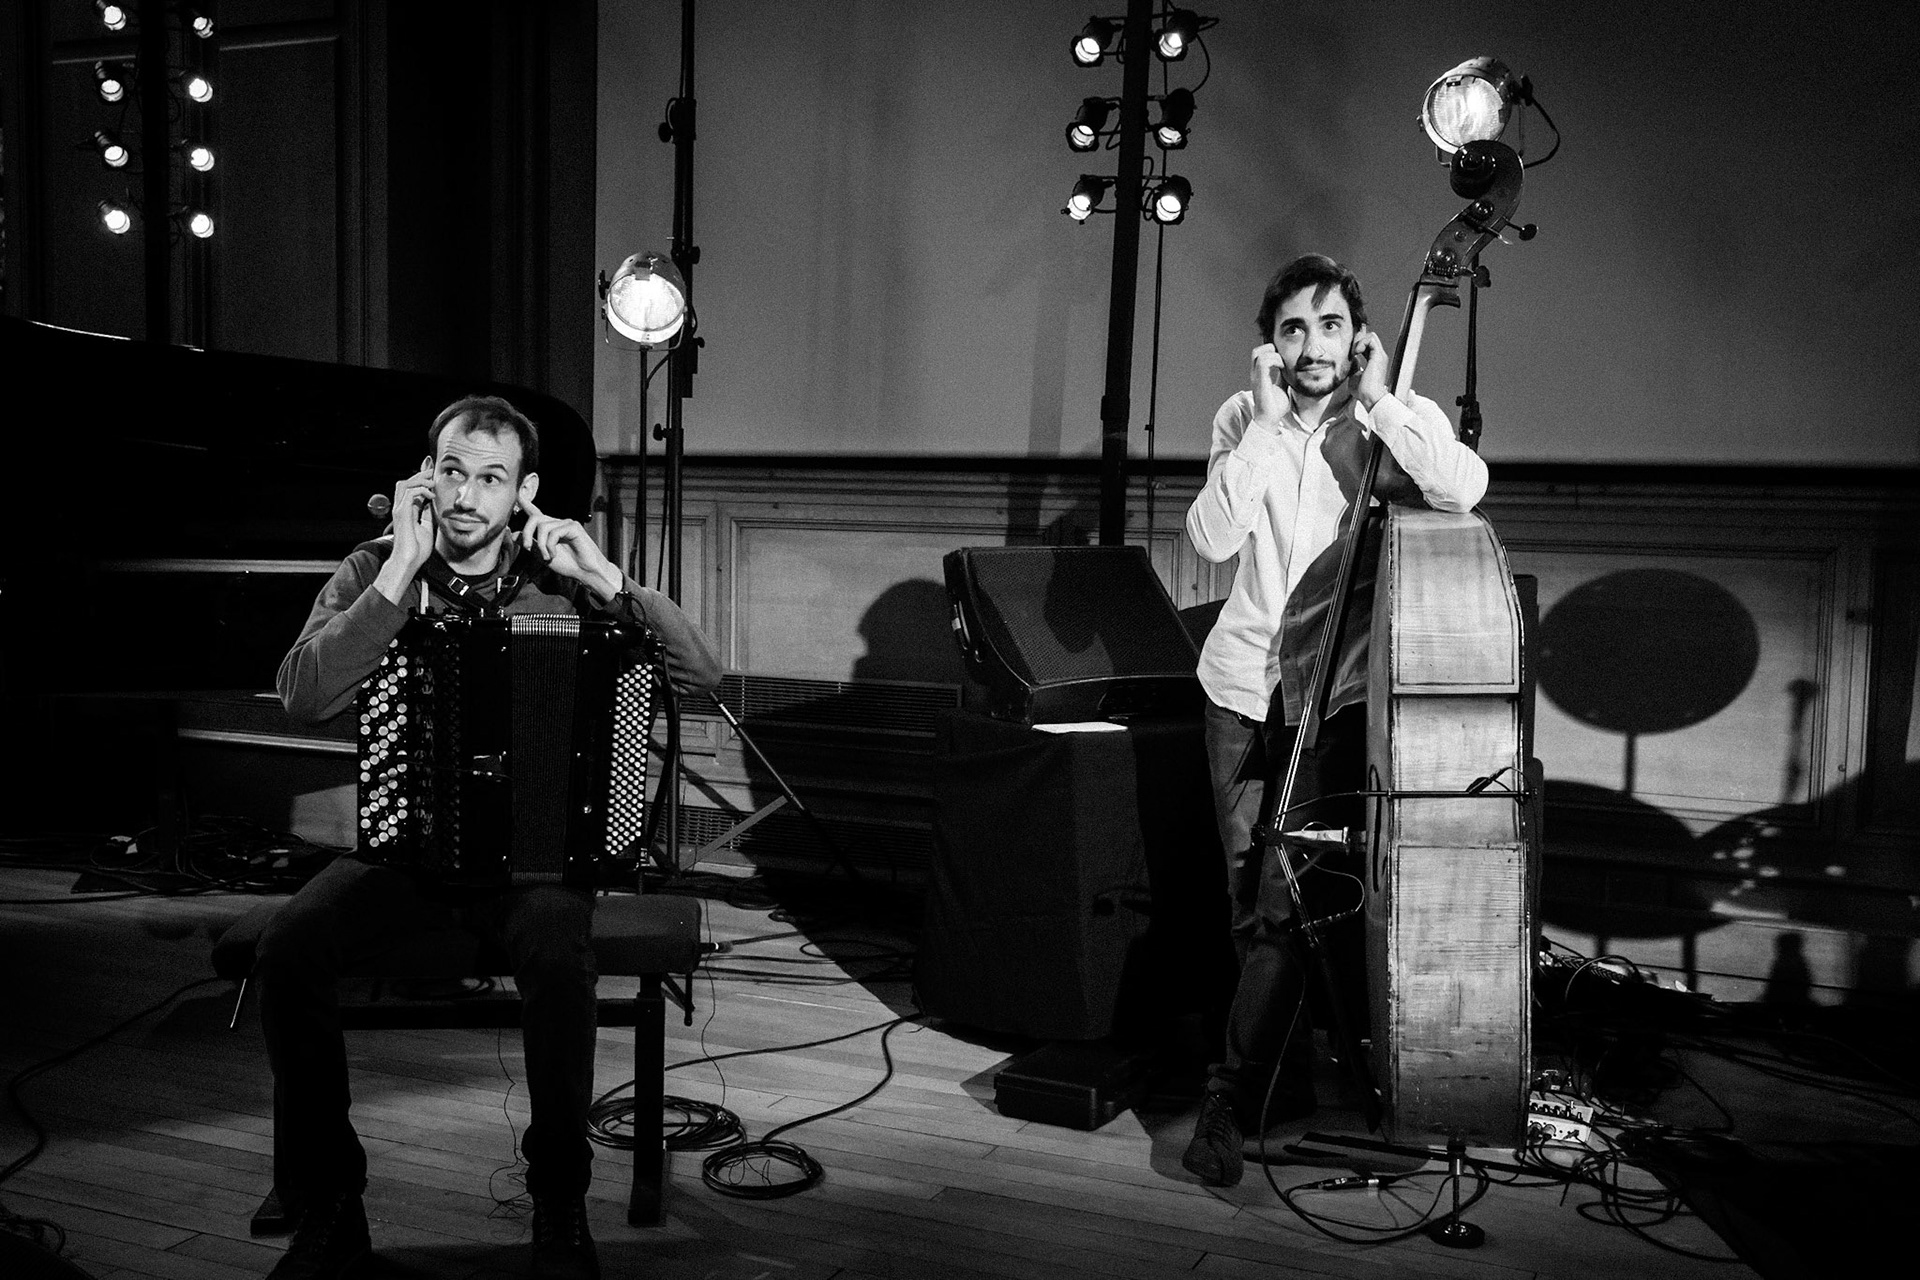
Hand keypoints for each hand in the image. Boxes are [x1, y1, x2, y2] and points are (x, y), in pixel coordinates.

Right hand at [374, 465, 434, 604]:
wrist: (409, 561)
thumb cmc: (416, 549)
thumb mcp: (426, 527)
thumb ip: (427, 515)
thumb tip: (432, 504)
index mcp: (406, 511)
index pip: (411, 489)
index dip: (420, 478)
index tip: (431, 471)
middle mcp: (400, 508)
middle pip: (405, 482)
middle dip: (420, 474)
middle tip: (432, 471)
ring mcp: (399, 510)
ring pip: (405, 484)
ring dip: (419, 480)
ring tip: (432, 483)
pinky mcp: (401, 513)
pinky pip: (409, 493)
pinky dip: (421, 490)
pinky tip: (431, 495)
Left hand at [519, 498, 621, 599]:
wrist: (585, 572)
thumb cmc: (568, 564)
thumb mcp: (542, 555)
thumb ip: (530, 544)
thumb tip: (514, 534)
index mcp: (550, 528)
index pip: (536, 513)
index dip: (526, 504)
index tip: (518, 495)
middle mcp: (558, 523)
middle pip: (535, 518)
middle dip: (527, 532)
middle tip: (527, 548)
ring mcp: (566, 523)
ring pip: (543, 527)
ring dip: (541, 545)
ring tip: (547, 557)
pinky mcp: (573, 527)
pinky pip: (554, 532)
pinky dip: (550, 546)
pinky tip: (554, 555)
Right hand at [1249, 343, 1289, 425]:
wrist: (1270, 419)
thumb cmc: (1275, 407)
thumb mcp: (1282, 388)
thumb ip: (1283, 379)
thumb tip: (1290, 373)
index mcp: (1259, 375)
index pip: (1259, 354)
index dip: (1271, 351)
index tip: (1283, 359)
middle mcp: (1255, 374)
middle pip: (1256, 351)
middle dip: (1270, 349)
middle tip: (1281, 358)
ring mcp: (1256, 377)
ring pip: (1259, 354)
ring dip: (1274, 355)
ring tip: (1282, 364)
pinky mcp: (1260, 381)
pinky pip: (1263, 363)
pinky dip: (1274, 361)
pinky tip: (1281, 368)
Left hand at [1349, 327, 1390, 408]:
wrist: (1371, 397)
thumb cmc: (1363, 391)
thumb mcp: (1355, 376)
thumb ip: (1354, 367)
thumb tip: (1351, 360)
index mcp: (1374, 361)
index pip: (1367, 346)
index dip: (1357, 345)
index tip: (1349, 354)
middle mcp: (1378, 357)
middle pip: (1369, 338)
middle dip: (1358, 341)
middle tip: (1351, 352)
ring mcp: (1380, 355)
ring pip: (1371, 336)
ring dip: (1359, 341)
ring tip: (1354, 352)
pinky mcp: (1379, 355)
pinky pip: (1371, 338)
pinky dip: (1362, 342)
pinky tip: (1356, 352)